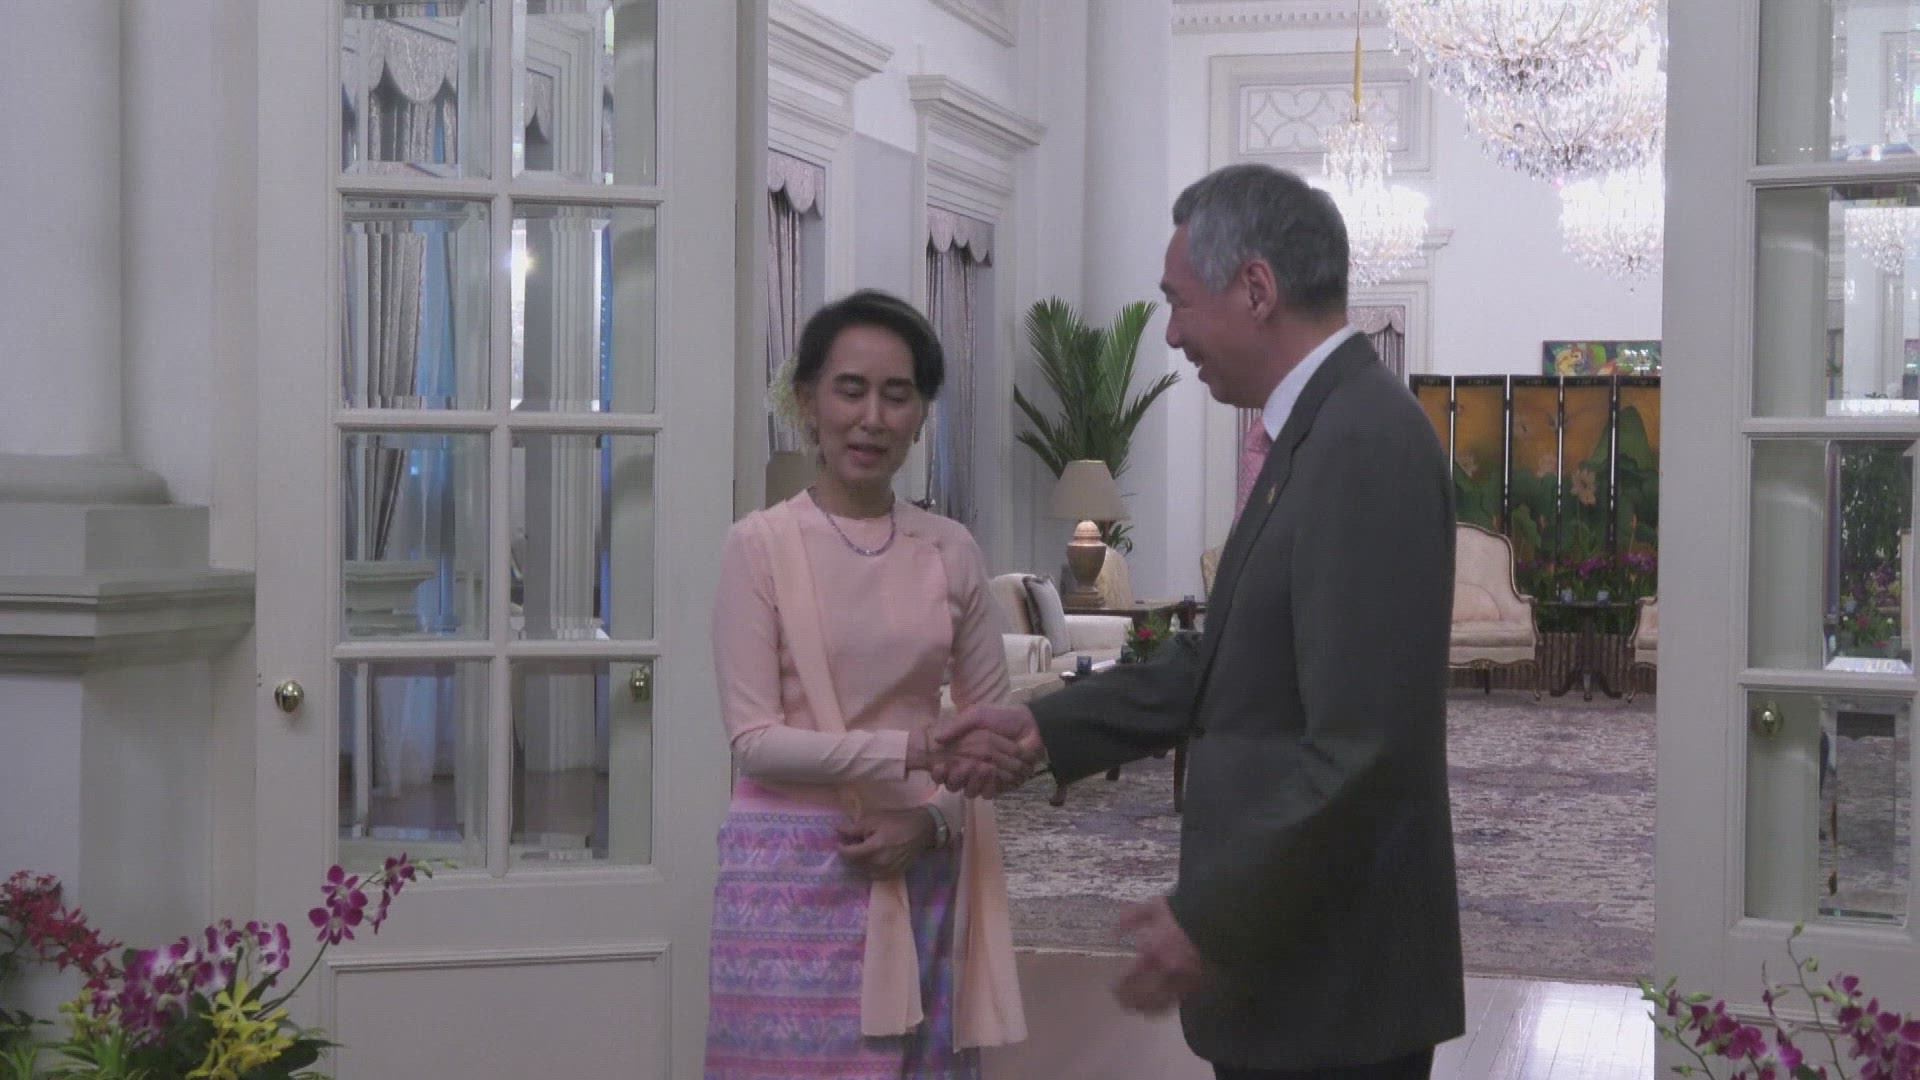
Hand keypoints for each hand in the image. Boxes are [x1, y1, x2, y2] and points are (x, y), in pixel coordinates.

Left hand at [835, 807, 933, 880]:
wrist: (921, 830)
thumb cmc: (897, 821)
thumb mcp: (874, 819)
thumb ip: (854, 828)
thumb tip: (837, 831)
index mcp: (875, 848)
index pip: (849, 854)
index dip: (841, 848)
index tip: (839, 841)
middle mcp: (880, 863)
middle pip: (855, 863)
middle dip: (850, 854)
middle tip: (851, 843)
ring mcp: (887, 871)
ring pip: (863, 870)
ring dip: (859, 862)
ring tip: (862, 850)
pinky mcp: (893, 874)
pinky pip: (874, 875)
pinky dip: (868, 868)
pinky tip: (871, 858)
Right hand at [906, 723, 1031, 796]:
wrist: (1030, 726)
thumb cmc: (1003, 718)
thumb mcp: (977, 715)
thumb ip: (956, 726)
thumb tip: (935, 739)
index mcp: (964, 752)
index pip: (944, 770)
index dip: (940, 772)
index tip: (938, 767)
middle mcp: (973, 767)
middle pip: (955, 784)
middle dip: (958, 777)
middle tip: (964, 765)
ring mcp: (987, 777)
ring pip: (971, 791)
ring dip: (975, 780)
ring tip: (984, 766)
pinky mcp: (1002, 784)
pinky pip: (990, 793)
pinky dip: (991, 784)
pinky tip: (994, 771)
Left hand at [1112, 897, 1207, 1015]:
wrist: (1222, 915)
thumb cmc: (1186, 909)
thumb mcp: (1156, 906)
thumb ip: (1132, 917)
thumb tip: (1114, 933)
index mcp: (1154, 950)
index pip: (1130, 977)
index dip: (1119, 986)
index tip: (1113, 988)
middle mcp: (1168, 971)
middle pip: (1143, 996)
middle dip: (1130, 1001)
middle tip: (1122, 1002)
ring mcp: (1185, 981)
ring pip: (1160, 1004)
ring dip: (1145, 1008)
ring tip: (1137, 1009)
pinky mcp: (1198, 984)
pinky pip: (1177, 1002)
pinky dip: (1164, 1007)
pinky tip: (1159, 1006)